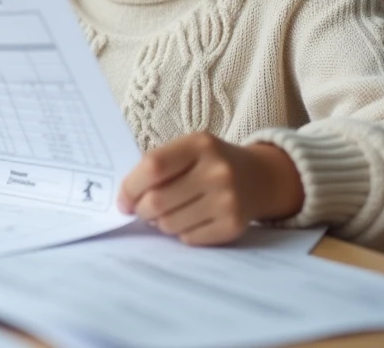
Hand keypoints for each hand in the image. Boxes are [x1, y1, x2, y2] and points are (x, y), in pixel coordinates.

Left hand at [117, 132, 303, 245]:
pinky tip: (191, 219)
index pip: (153, 167)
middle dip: (141, 210)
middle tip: (142, 210)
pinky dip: (181, 232)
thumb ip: (158, 166)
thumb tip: (126, 199)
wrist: (260, 178)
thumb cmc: (210, 163)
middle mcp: (217, 171)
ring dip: (160, 222)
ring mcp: (227, 200)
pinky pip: (188, 239)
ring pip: (170, 224)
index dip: (130, 187)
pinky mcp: (233, 226)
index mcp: (200, 144)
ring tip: (170, 211)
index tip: (123, 200)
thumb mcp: (188, 150)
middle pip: (157, 201)